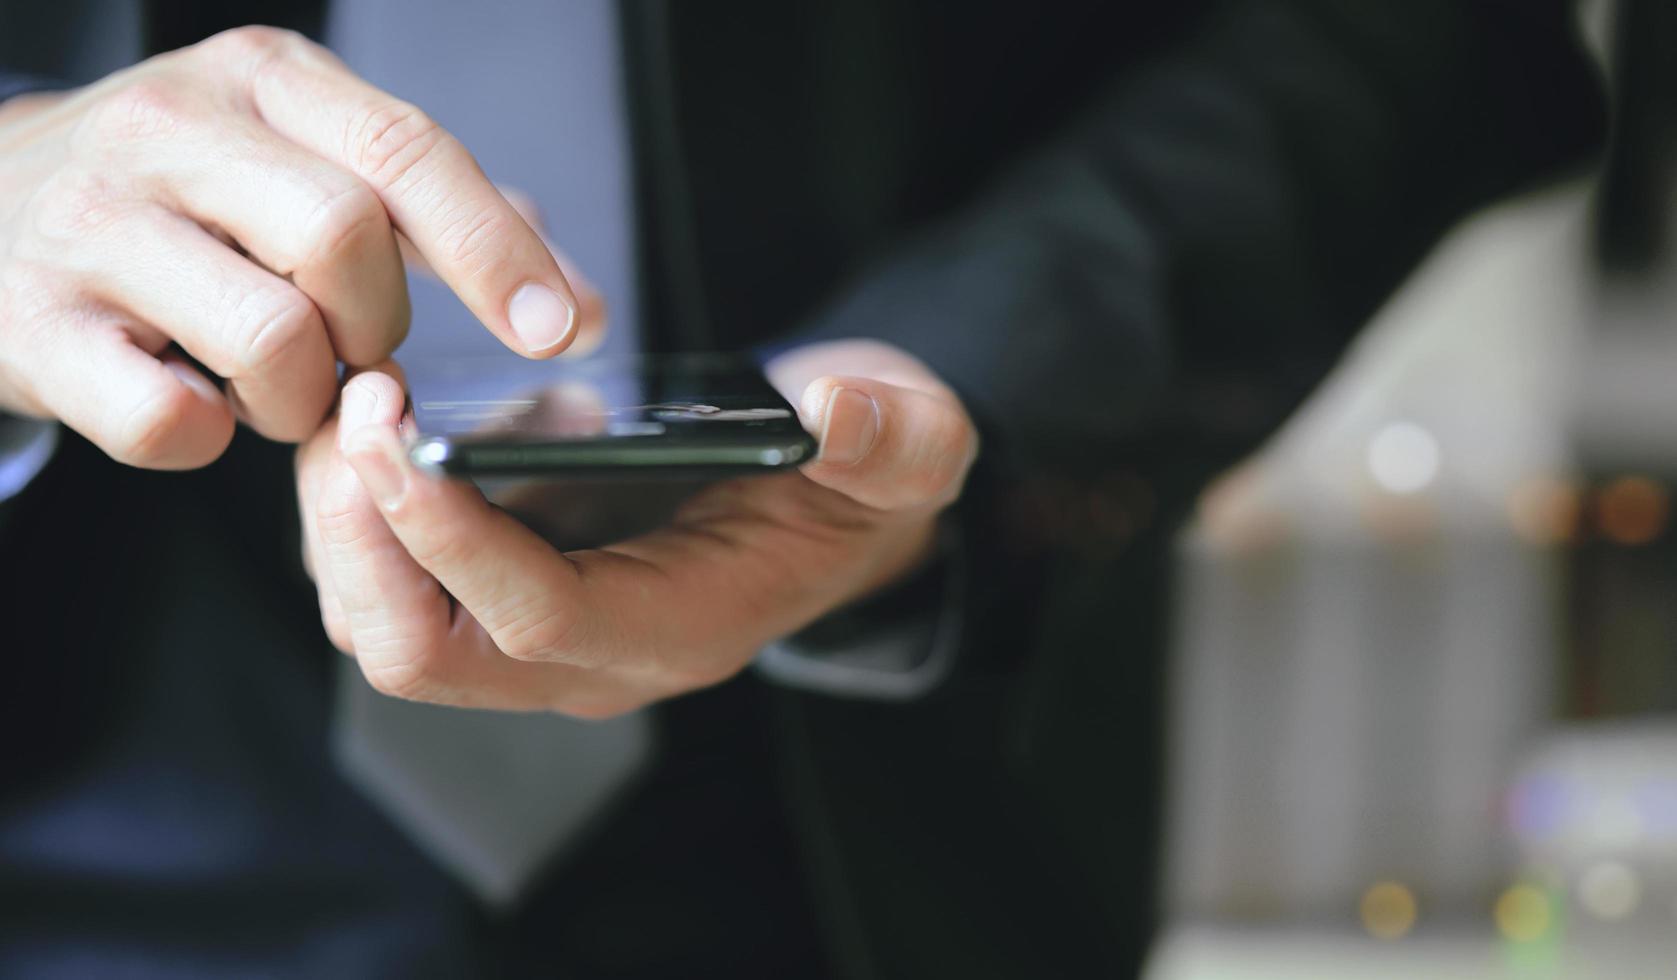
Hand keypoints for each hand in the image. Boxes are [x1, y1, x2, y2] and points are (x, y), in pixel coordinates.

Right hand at [0, 27, 586, 467]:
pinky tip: (197, 403)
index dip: (495, 250)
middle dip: (380, 326)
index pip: (405, 151)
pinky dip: (209, 438)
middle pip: (343, 239)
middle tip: (357, 351)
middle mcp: (170, 131)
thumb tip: (580, 310)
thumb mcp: (301, 160)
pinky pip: (169, 419)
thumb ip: (442, 223)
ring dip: (302, 396)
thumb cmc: (178, 196)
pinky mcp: (34, 327)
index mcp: (260, 78)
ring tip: (275, 383)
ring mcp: (90, 227)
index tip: (561, 329)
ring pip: (268, 336)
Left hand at [296, 339, 977, 714]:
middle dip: (360, 534)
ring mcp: (543, 634)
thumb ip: (890, 442)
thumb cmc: (862, 487)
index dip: (453, 536)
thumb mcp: (909, 454)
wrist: (838, 508)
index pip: (537, 620)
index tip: (397, 431)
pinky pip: (393, 579)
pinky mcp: (508, 590)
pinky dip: (366, 504)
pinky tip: (403, 415)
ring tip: (365, 400)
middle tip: (359, 405)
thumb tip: (832, 410)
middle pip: (421, 651)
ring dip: (343, 519)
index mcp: (682, 628)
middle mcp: (595, 657)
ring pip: (384, 623)